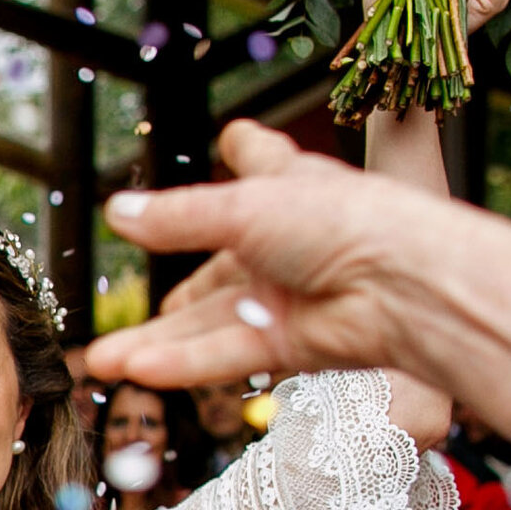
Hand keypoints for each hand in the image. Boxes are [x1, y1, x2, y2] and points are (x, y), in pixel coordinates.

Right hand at [85, 121, 510, 454]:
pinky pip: (231, 354)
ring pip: (212, 325)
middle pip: (215, 273)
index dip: (245, 150)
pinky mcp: (295, 344)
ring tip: (102, 362)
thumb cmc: (346, 224)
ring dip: (157, 345)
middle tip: (116, 335)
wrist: (408, 287)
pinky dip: (187, 363)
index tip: (232, 141)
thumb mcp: (244, 208)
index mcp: (289, 189)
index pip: (263, 161)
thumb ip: (176, 218)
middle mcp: (288, 245)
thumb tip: (116, 215)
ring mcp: (290, 298)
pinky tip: (141, 369)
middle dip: (168, 307)